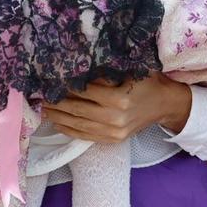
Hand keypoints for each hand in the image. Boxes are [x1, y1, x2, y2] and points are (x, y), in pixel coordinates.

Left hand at [42, 75, 193, 142]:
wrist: (166, 105)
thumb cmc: (148, 82)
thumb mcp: (131, 70)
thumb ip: (106, 71)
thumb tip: (78, 66)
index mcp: (120, 98)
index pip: (85, 91)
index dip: (66, 86)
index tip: (51, 79)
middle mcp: (115, 118)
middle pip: (78, 109)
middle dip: (57, 102)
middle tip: (40, 95)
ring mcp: (114, 132)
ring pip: (79, 124)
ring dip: (58, 117)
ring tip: (44, 110)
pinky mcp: (113, 140)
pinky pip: (86, 136)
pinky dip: (69, 130)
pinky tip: (57, 124)